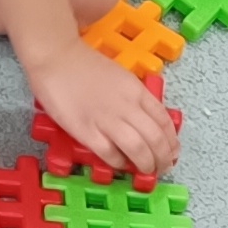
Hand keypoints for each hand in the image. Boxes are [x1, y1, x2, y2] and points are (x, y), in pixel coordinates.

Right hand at [31, 35, 176, 179]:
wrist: (55, 56)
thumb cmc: (84, 65)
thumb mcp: (120, 77)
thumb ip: (133, 97)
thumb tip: (142, 119)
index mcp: (136, 91)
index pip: (163, 120)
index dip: (171, 140)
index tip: (172, 151)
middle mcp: (127, 106)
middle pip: (155, 138)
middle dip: (163, 157)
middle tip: (163, 167)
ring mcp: (107, 119)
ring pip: (138, 148)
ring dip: (146, 164)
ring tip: (146, 171)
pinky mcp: (86, 131)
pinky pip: (110, 153)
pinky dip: (119, 163)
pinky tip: (121, 165)